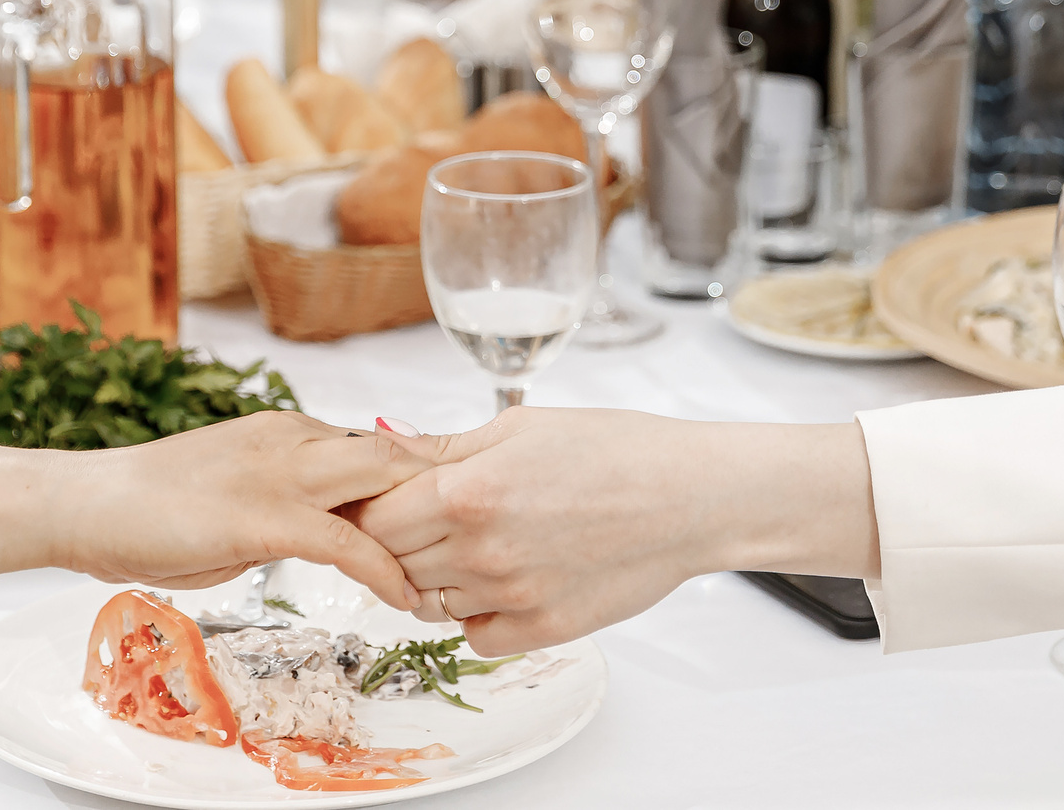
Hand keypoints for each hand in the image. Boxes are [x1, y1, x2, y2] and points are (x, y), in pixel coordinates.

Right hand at [51, 413, 428, 610]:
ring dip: (426, 526)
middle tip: (484, 524)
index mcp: (288, 430)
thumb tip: (329, 531)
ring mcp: (280, 473)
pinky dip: (384, 570)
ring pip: (383, 481)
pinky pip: (345, 540)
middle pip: (397, 450)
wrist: (89, 503)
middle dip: (447, 485)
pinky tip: (404, 598)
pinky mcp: (264, 516)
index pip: (376, 442)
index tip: (462, 497)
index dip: (426, 470)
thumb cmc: (152, 506)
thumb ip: (288, 504)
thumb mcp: (236, 495)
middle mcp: (293, 438)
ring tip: (457, 567)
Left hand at [353, 409, 875, 653]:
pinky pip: (474, 635)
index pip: (373, 519)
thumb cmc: (615, 450)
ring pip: (428, 603)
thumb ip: (442, 448)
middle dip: (400, 541)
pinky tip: (505, 577)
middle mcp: (481, 551)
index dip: (372, 508)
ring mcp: (511, 597)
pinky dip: (476, 613)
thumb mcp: (519, 427)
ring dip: (435, 577)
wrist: (690, 497)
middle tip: (429, 518)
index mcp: (468, 492)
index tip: (386, 498)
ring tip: (474, 543)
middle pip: (393, 564)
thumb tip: (381, 448)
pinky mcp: (542, 631)